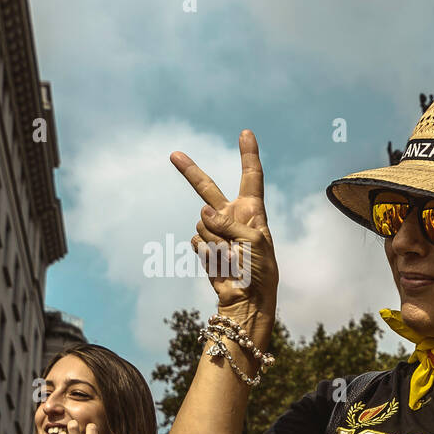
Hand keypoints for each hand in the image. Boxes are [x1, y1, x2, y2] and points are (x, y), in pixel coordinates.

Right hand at [171, 130, 277, 334]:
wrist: (248, 300)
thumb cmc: (260, 271)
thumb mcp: (253, 242)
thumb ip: (230, 223)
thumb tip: (202, 213)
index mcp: (252, 212)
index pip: (251, 177)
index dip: (248, 155)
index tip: (246, 133)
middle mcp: (233, 218)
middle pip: (207, 189)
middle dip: (189, 172)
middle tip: (173, 154)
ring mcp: (216, 232)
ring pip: (201, 224)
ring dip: (216, 242)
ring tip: (232, 258)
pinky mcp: (204, 248)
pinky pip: (196, 241)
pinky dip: (207, 253)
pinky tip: (220, 264)